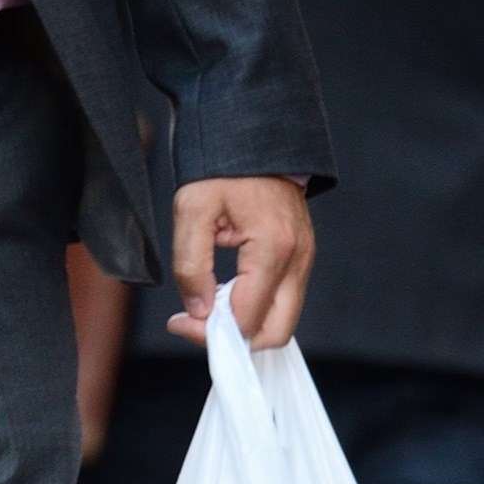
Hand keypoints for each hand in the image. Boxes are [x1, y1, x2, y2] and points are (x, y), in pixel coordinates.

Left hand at [166, 176, 313, 349]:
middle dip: (234, 340)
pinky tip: (224, 295)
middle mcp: (298, 258)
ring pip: (281, 320)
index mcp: (273, 248)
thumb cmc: (222, 172)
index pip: (246, 319)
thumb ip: (192, 266)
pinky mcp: (301, 258)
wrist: (255, 143)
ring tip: (206, 306)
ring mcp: (304, 259)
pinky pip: (281, 301)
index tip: (178, 322)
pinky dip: (253, 309)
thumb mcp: (191, 212)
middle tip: (195, 324)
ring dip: (243, 325)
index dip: (208, 333)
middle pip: (276, 332)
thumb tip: (199, 311)